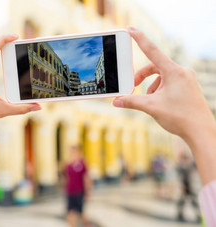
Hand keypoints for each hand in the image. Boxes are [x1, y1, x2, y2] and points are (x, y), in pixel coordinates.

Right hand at [113, 27, 214, 143]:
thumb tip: (116, 101)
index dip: (139, 39)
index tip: (130, 29)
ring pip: (162, 76)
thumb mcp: (151, 107)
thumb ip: (131, 101)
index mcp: (174, 72)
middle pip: (155, 66)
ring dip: (151, 86)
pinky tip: (159, 103)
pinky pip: (170, 82)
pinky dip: (160, 89)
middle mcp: (182, 72)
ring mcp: (186, 79)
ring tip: (149, 100)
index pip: (152, 51)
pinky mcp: (188, 86)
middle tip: (133, 87)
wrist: (201, 132)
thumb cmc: (180, 117)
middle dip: (142, 76)